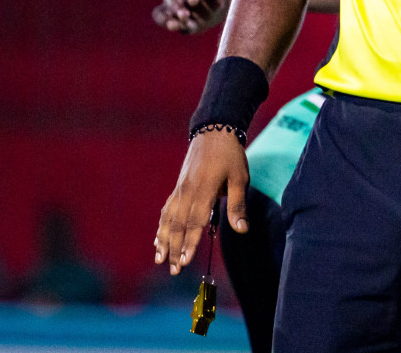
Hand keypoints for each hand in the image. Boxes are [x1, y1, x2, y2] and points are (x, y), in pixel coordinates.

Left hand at [152, 0, 237, 34]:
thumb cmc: (211, 14)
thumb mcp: (199, 24)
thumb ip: (184, 26)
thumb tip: (170, 25)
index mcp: (171, 10)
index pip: (159, 14)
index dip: (163, 18)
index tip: (172, 24)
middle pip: (169, 0)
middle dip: (176, 8)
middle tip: (185, 14)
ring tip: (193, 0)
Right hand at [154, 129, 248, 272]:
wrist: (214, 131)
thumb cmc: (230, 156)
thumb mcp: (240, 179)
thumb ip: (238, 205)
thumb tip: (242, 230)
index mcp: (204, 190)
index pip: (195, 222)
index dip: (189, 243)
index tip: (185, 262)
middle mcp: (188, 191)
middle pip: (178, 225)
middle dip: (175, 249)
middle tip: (173, 270)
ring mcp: (180, 189)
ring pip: (168, 219)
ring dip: (164, 240)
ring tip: (160, 259)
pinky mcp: (178, 187)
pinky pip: (166, 210)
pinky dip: (161, 226)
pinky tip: (158, 239)